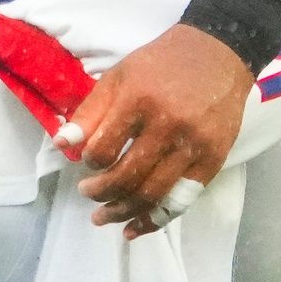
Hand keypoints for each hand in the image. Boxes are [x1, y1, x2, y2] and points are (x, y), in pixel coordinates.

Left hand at [64, 23, 249, 238]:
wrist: (218, 54)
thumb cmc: (161, 63)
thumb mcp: (120, 75)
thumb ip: (90, 111)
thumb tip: (62, 145)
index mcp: (139, 99)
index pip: (103, 149)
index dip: (89, 162)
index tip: (87, 162)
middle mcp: (168, 125)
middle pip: (127, 177)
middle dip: (100, 193)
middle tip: (87, 193)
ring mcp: (193, 146)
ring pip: (152, 194)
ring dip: (122, 212)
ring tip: (102, 216)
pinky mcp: (212, 161)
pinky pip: (179, 201)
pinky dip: (155, 220)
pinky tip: (134, 227)